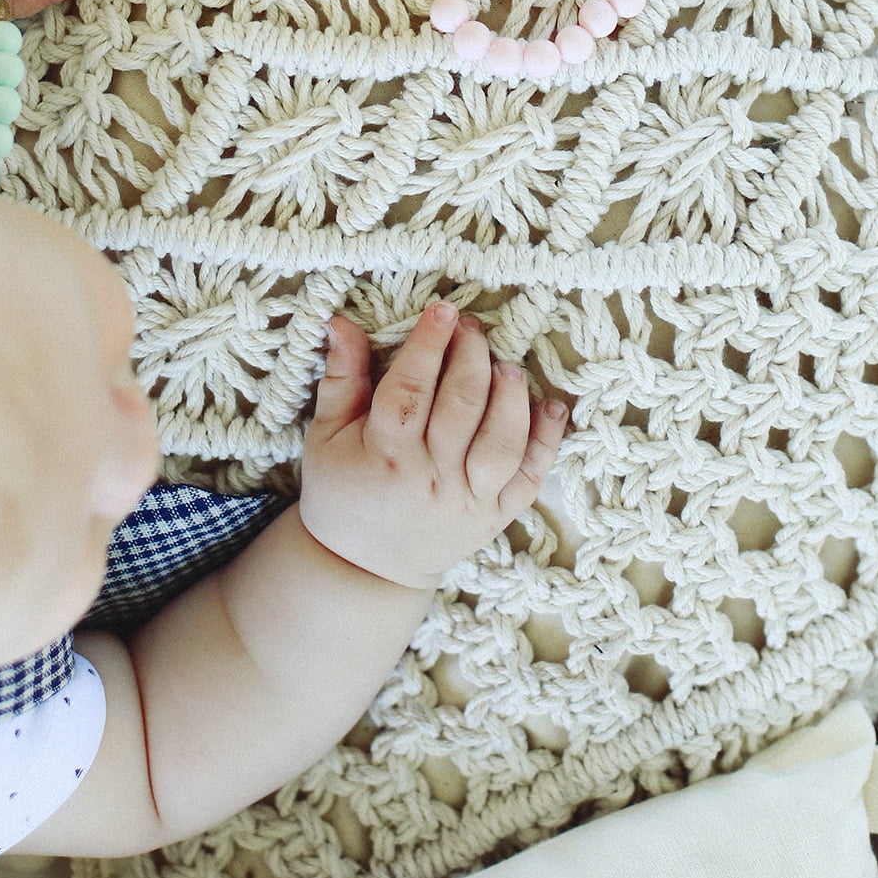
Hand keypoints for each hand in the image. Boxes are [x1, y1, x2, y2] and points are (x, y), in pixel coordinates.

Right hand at [299, 304, 566, 589]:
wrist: (364, 566)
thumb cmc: (342, 489)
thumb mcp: (326, 433)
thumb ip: (340, 376)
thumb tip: (342, 322)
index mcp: (383, 453)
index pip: (409, 389)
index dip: (428, 345)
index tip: (443, 311)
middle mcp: (429, 477)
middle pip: (460, 407)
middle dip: (471, 357)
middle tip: (471, 328)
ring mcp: (467, 500)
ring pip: (501, 442)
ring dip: (510, 396)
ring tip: (505, 366)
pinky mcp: (494, 517)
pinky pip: (529, 478)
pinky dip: (547, 441)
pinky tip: (550, 406)